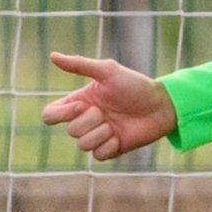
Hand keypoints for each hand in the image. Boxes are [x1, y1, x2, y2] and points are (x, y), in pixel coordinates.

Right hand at [43, 51, 175, 159]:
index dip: (60, 115)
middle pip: (71, 131)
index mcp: (79, 103)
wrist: (161, 105)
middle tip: (107, 112)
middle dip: (90, 121)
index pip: (50, 115)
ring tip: (115, 124)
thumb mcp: (108, 71)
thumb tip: (52, 56)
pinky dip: (110, 146)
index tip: (82, 106)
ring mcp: (97, 136)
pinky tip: (121, 136)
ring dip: (101, 133)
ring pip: (82, 145)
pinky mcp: (110, 149)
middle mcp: (85, 120)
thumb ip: (80, 65)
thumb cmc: (135, 86)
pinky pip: (98, 155)